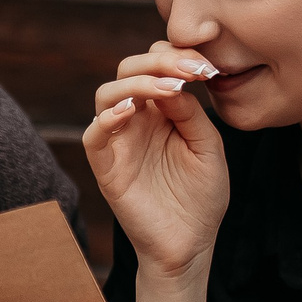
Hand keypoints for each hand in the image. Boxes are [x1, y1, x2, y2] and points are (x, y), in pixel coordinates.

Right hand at [84, 43, 228, 282]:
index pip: (156, 65)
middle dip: (158, 62)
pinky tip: (131, 112)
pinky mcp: (107, 167)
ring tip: (168, 89)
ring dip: (136, 83)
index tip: (206, 67)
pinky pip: (93, 135)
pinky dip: (107, 118)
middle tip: (189, 71)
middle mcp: (137, 120)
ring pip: (107, 94)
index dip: (177, 57)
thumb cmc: (201, 197)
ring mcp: (119, 142)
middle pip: (129, 69)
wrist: (190, 244)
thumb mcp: (208, 147)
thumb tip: (174, 82)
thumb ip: (191, 113)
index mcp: (162, 110)